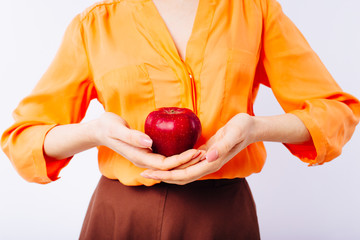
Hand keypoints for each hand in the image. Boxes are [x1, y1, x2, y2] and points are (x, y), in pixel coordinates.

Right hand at [93, 112, 202, 169]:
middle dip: (188, 162)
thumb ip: (132, 136)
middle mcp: (144, 160)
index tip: (196, 151)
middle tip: (205, 153)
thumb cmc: (107, 127)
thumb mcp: (117, 129)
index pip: (166, 164)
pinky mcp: (148, 152)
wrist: (98, 130)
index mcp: (139, 157)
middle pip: (171, 167)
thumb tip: (149, 142)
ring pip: (169, 164)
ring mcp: (146, 157)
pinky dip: (178, 155)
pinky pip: (166, 157)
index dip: (182, 160)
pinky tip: (188, 148)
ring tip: (201, 152)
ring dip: (185, 160)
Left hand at [141, 113, 255, 183]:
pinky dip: (174, 165)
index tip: (150, 173)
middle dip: (162, 176)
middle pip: (181, 177)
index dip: (167, 175)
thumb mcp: (233, 134)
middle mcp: (207, 165)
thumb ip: (222, 147)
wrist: (250, 128)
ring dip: (166, 172)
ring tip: (150, 169)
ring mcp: (205, 161)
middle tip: (143, 173)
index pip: (185, 174)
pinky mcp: (204, 154)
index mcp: (211, 163)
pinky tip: (165, 161)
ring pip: (183, 172)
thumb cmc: (242, 128)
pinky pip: (187, 164)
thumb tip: (207, 158)